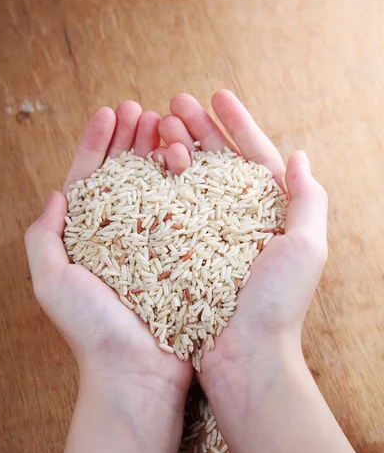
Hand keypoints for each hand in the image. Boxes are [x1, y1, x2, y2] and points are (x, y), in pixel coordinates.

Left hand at [25, 102, 192, 410]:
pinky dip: (184, 183)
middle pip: (123, 175)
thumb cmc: (92, 330)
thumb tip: (56, 194)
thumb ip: (42, 237)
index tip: (109, 111)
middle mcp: (119, 235)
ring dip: (157, 152)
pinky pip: (182, 211)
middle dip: (130, 139)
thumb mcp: (51, 282)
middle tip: (142, 110)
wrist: (138, 373)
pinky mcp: (180, 254)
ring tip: (166, 123)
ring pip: (154, 187)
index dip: (96, 143)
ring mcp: (152, 243)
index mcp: (86, 237)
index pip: (90, 178)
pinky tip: (190, 160)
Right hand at [159, 90, 327, 387]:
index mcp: (271, 213)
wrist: (244, 358)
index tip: (216, 94)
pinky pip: (171, 211)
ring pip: (191, 182)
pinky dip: (160, 186)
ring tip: (156, 125)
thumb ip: (308, 200)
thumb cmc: (278, 305)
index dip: (237, 123)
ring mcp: (209, 236)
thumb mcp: (306, 248)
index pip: (255, 155)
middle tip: (175, 102)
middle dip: (199, 128)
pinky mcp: (185, 253)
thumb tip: (300, 156)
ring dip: (177, 149)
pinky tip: (145, 168)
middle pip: (218, 162)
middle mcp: (239, 220)